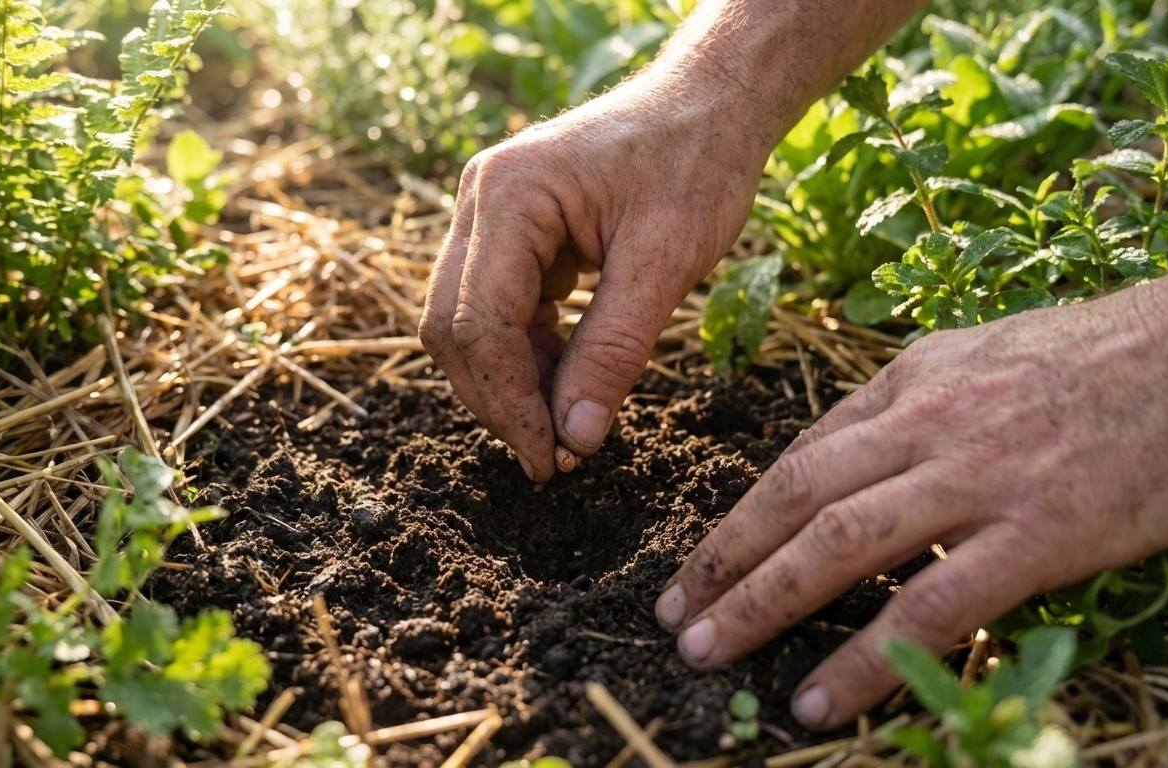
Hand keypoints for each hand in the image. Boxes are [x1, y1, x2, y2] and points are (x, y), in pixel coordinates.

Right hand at [419, 76, 768, 480]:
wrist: (713, 102)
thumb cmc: (697, 163)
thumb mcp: (666, 263)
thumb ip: (615, 350)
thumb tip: (576, 437)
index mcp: (510, 194)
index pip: (480, 323)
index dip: (510, 402)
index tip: (549, 460)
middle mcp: (481, 199)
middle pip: (454, 327)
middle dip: (499, 399)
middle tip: (552, 458)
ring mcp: (490, 213)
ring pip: (469, 323)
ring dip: (511, 381)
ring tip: (566, 428)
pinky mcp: (512, 230)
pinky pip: (498, 307)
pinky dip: (528, 352)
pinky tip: (568, 380)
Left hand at [653, 250, 1167, 728]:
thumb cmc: (1109, 356)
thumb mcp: (988, 355)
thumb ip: (917, 402)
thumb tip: (856, 452)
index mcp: (914, 377)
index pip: (804, 453)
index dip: (744, 513)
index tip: (705, 556)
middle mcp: (928, 420)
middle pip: (796, 495)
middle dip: (724, 558)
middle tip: (673, 611)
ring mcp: (979, 476)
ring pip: (839, 545)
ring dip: (760, 604)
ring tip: (707, 651)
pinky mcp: (1038, 533)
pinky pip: (929, 604)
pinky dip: (866, 658)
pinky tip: (820, 698)